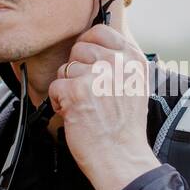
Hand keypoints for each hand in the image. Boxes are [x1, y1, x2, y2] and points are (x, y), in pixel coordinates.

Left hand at [48, 25, 161, 189]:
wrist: (122, 158)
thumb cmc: (125, 128)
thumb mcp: (135, 86)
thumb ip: (119, 63)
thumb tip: (93, 46)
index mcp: (133, 60)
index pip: (100, 32)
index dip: (87, 46)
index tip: (88, 62)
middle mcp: (117, 64)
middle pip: (79, 49)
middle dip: (77, 70)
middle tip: (88, 94)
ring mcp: (96, 76)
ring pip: (65, 69)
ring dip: (68, 88)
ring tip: (85, 107)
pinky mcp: (76, 91)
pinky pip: (55, 87)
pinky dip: (58, 103)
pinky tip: (74, 115)